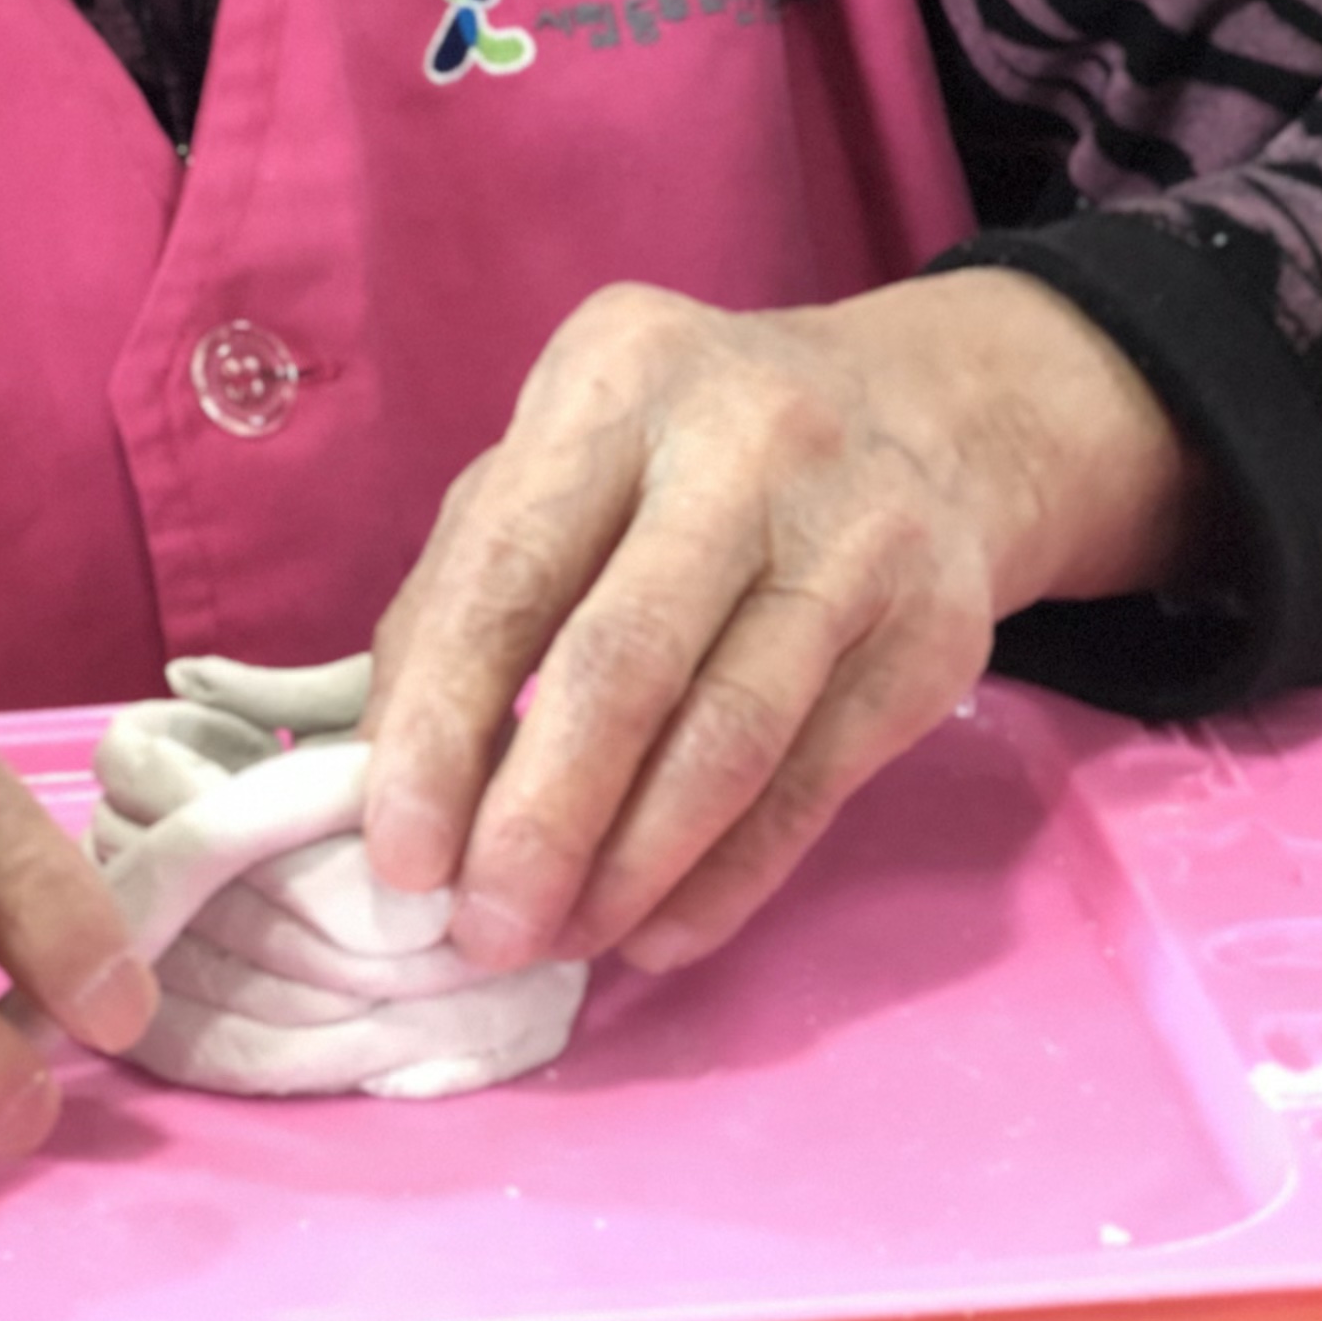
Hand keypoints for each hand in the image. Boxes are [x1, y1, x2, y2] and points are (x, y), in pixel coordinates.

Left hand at [356, 271, 1206, 980]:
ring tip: (559, 940)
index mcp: (616, 380)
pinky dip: (726, 879)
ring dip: (630, 868)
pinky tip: (656, 934)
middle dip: (540, 819)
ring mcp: (856, 536)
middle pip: (624, 663)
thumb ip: (461, 592)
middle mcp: (744, 443)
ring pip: (728, 741)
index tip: (399, 852)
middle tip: (483, 931)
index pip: (509, 571)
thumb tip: (386, 769)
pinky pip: (811, 787)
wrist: (924, 415)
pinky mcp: (935, 633)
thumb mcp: (559, 465)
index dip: (443, 724)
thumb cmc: (680, 458)